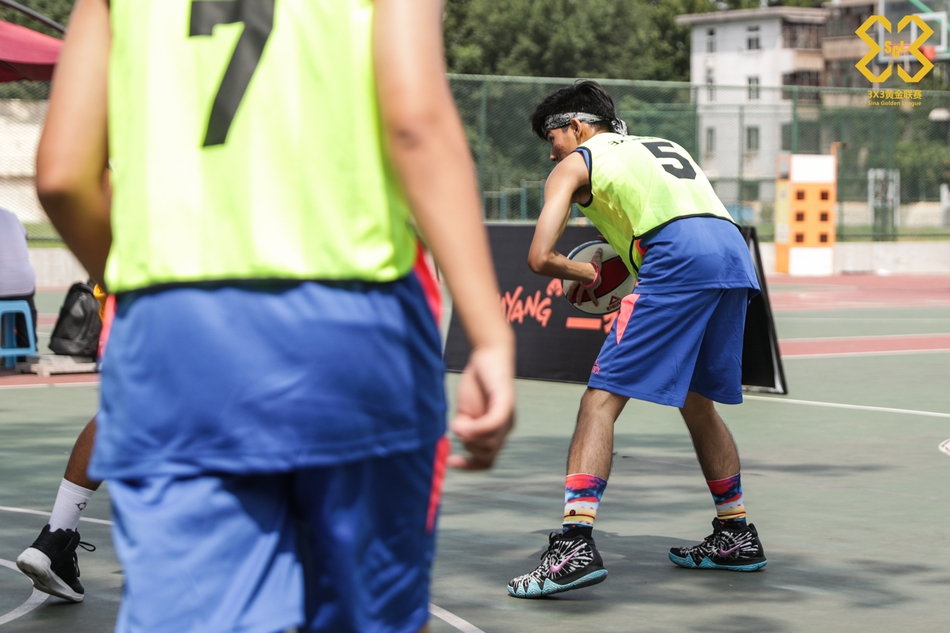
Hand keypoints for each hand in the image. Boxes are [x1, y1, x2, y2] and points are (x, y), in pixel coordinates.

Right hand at [447, 341, 515, 469]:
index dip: (469, 466)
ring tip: (461, 419)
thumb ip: (464, 427)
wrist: (489, 354)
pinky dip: (478, 427)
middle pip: (486, 456)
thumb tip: (460, 435)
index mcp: (495, 432)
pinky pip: (494, 423)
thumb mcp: (466, 411)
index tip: (450, 462)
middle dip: (468, 447)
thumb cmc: (477, 383)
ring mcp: (507, 417)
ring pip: (490, 443)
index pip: (486, 461)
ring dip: (471, 436)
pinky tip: (462, 421)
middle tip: (460, 427)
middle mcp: (505, 428)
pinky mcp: (505, 402)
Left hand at [566, 248, 602, 306]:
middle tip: (569, 298)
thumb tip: (600, 248)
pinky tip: (596, 305)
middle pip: (573, 288)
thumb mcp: (596, 258)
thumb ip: (597, 253)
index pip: (574, 277)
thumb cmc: (594, 266)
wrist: (595, 273)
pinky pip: (593, 296)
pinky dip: (594, 300)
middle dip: (570, 293)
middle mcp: (581, 282)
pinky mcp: (591, 289)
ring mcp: (585, 286)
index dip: (571, 278)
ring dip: (579, 299)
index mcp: (580, 275)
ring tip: (578, 304)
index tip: (568, 281)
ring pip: (580, 294)